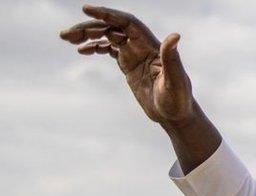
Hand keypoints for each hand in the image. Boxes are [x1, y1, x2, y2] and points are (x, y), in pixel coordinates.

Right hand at [59, 5, 194, 127]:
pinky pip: (109, 49)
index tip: (87, 9)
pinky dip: (95, 47)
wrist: (176, 115)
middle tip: (67, 34)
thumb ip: (172, 59)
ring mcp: (135, 55)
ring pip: (108, 37)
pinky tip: (81, 50)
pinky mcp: (129, 65)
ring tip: (67, 38)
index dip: (108, 14)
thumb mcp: (176, 81)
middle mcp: (143, 46)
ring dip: (88, 35)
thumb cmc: (178, 100)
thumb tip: (174, 37)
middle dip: (90, 27)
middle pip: (113, 28)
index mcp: (152, 46)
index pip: (127, 22)